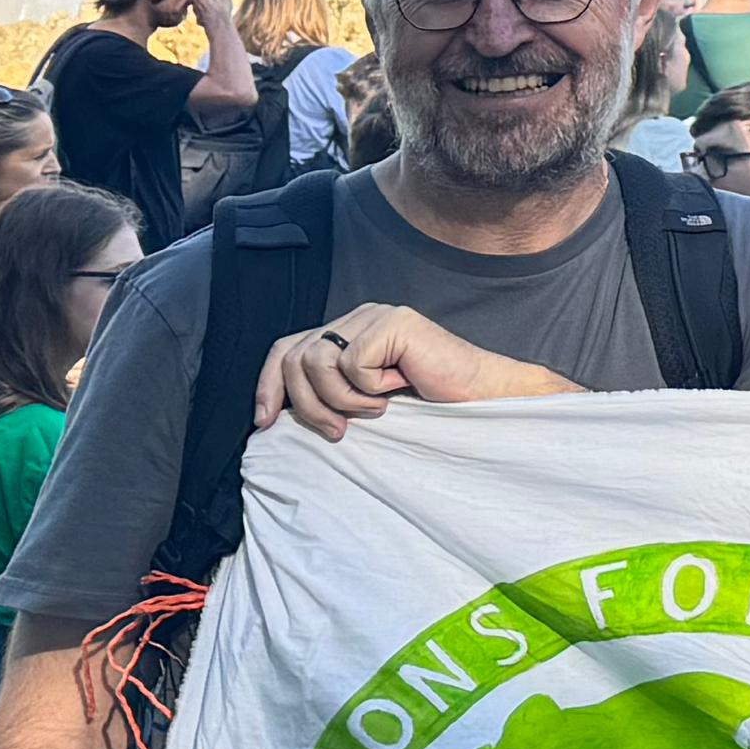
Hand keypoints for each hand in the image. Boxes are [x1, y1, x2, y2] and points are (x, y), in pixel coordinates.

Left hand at [257, 304, 565, 439]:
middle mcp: (358, 317)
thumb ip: (328, 393)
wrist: (483, 400)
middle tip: (337, 432)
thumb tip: (273, 414)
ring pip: (316, 363)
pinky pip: (352, 365)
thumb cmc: (429, 408)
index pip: (286, 349)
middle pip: (295, 358)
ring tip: (376, 410)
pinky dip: (369, 391)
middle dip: (307, 404)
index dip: (268, 386)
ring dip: (341, 400)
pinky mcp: (394, 323)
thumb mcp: (363, 402)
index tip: (266, 424)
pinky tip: (399, 389)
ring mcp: (376, 316)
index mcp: (348, 332)